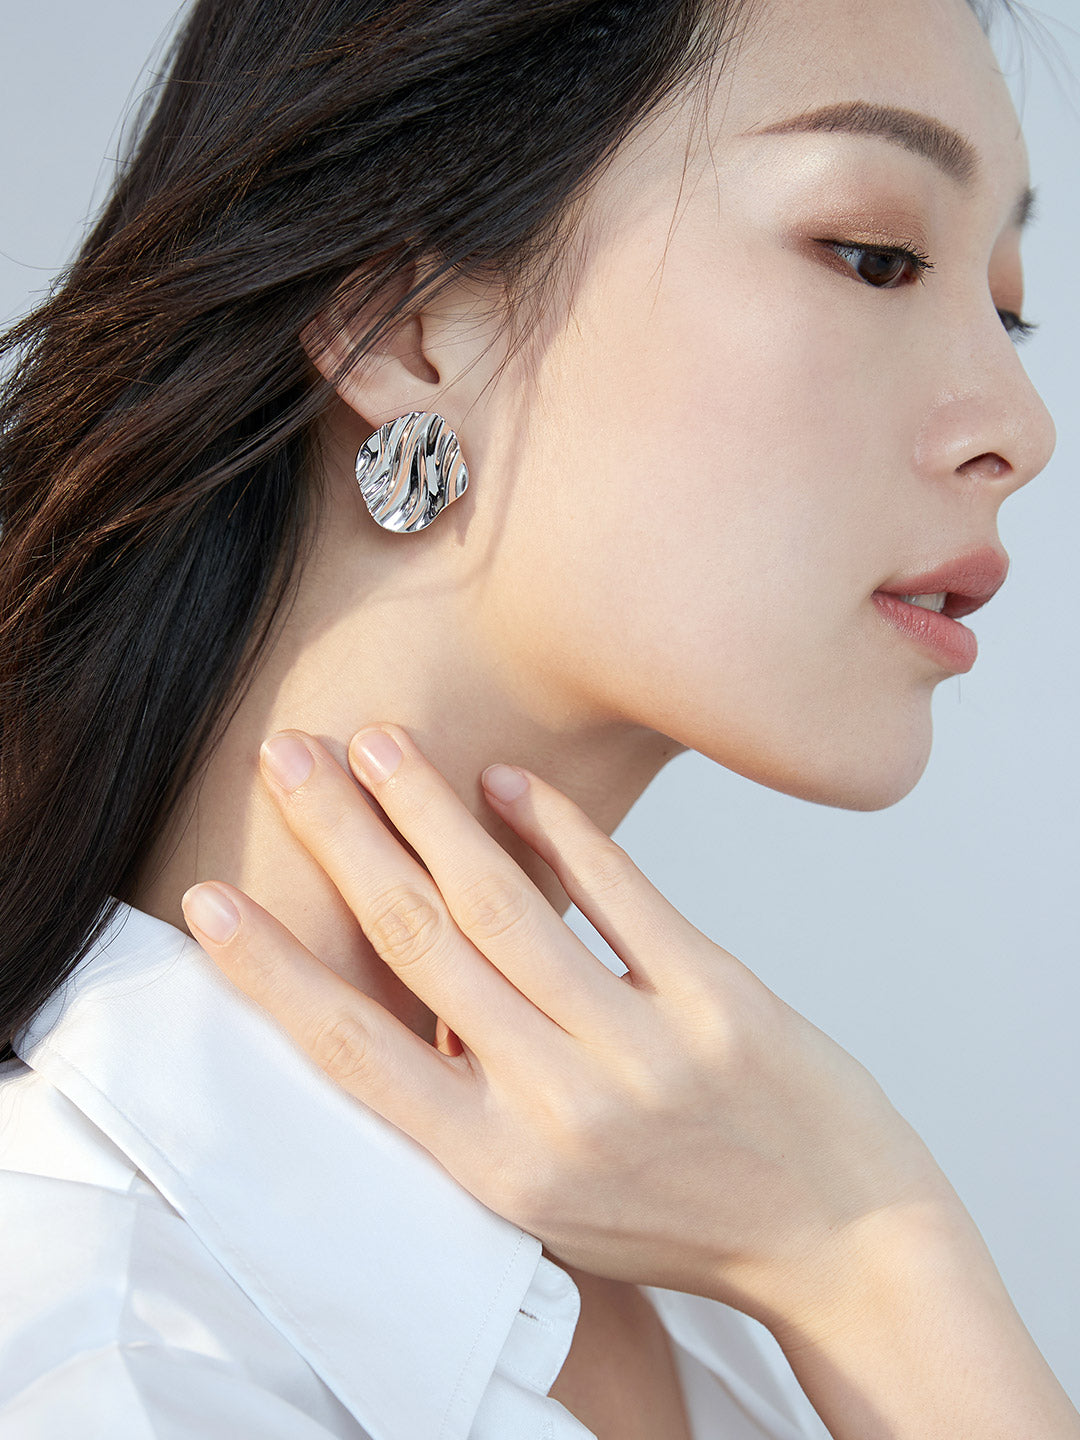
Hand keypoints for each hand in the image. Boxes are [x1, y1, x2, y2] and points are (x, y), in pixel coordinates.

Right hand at [181, 724, 952, 1330]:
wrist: (844, 1243)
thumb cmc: (683, 1218)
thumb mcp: (551, 1205)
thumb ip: (475, 1110)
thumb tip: (410, 994)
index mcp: (496, 1171)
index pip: (354, 1055)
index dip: (273, 970)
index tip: (212, 902)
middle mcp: (557, 1108)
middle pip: (420, 944)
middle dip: (341, 840)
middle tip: (289, 758)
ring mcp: (641, 1048)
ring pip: (503, 904)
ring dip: (429, 811)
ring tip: (377, 743)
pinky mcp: (716, 999)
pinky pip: (620, 893)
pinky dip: (558, 828)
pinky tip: (508, 780)